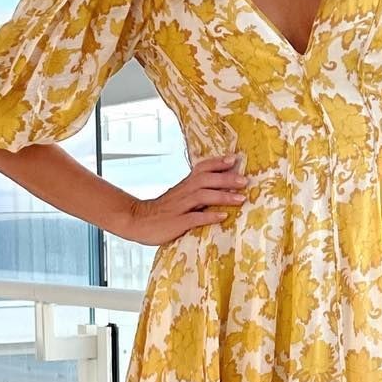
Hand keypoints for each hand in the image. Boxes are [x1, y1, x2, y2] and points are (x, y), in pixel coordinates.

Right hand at [118, 152, 248, 245]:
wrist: (136, 221)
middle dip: (226, 179)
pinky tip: (223, 216)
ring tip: (240, 199)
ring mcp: (180, 207)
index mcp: (184, 186)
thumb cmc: (161, 212)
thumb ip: (195, 193)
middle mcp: (183, 193)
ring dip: (223, 196)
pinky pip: (194, 218)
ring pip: (202, 196)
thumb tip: (219, 190)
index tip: (233, 159)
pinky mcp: (176, 222)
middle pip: (206, 180)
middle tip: (245, 181)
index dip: (217, 163)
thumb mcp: (178, 198)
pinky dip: (209, 216)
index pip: (201, 169)